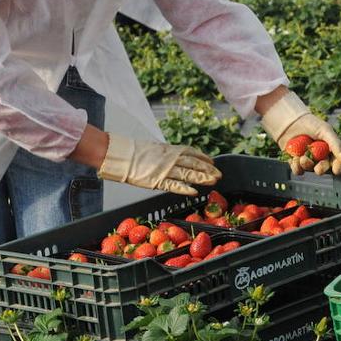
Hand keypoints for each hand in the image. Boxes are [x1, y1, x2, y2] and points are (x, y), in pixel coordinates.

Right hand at [97, 134, 220, 194]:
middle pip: (193, 164)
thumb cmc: (136, 152)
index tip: (212, 162)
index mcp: (170, 149)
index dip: (203, 158)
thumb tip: (175, 155)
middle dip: (207, 169)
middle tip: (218, 174)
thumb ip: (167, 153)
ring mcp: (165, 170)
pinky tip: (194, 192)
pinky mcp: (158, 181)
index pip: (192, 153)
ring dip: (201, 178)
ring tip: (212, 181)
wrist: (122, 156)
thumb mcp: (156, 148)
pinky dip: (185, 188)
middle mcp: (171, 159)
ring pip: (188, 174)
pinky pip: (174, 185)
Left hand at [260, 91, 340, 175]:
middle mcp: (320, 155)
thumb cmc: (310, 123)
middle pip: (324, 168)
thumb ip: (336, 144)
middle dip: (322, 169)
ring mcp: (308, 159)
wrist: (290, 121)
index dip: (338, 166)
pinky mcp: (296, 161)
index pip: (337, 160)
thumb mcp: (326, 131)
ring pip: (310, 169)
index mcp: (330, 148)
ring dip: (307, 166)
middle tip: (318, 169)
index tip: (336, 170)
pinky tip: (295, 159)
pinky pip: (298, 170)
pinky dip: (297, 167)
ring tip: (302, 158)